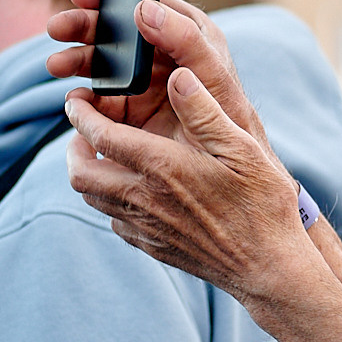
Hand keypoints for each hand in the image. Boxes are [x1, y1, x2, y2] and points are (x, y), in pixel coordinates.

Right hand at [46, 0, 269, 149]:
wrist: (231, 171)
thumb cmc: (231, 118)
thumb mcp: (213, 75)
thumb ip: (186, 41)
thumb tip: (145, 9)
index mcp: (192, 36)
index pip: (151, 5)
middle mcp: (165, 56)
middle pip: (118, 31)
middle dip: (85, 27)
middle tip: (58, 27)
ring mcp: (144, 83)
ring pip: (102, 62)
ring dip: (76, 60)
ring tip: (57, 65)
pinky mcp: (130, 111)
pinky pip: (98, 99)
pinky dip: (82, 99)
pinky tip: (74, 101)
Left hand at [61, 55, 320, 303]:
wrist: (267, 266)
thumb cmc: (262, 204)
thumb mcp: (243, 148)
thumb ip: (205, 111)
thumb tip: (177, 76)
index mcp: (163, 168)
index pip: (101, 136)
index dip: (81, 114)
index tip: (76, 100)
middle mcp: (144, 198)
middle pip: (80, 173)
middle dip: (73, 147)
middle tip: (83, 132)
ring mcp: (146, 226)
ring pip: (93, 198)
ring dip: (89, 174)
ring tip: (103, 157)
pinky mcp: (153, 246)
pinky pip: (116, 221)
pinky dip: (112, 201)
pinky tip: (133, 193)